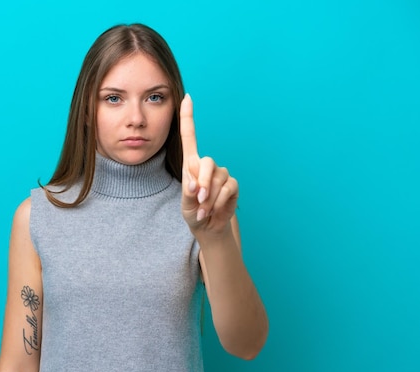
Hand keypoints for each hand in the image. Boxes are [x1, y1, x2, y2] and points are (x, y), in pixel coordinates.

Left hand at [180, 94, 238, 236]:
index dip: (188, 117)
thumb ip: (189, 193)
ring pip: (218, 180)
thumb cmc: (194, 212)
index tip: (187, 97)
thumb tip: (196, 183)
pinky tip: (214, 209)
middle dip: (203, 183)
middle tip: (199, 200)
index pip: (189, 136)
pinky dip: (219, 201)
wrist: (208, 226)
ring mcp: (221, 174)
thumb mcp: (186, 204)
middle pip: (207, 163)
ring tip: (205, 209)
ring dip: (210, 198)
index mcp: (191, 164)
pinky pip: (228, 189)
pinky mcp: (233, 184)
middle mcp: (207, 165)